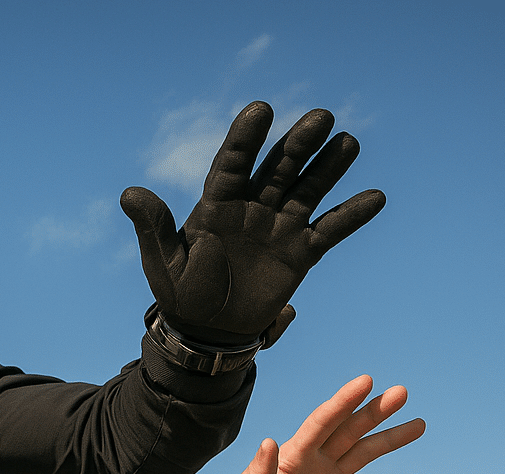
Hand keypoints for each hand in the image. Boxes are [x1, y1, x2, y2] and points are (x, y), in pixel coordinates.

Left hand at [121, 101, 385, 345]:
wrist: (209, 332)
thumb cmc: (182, 295)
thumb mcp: (163, 262)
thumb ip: (154, 226)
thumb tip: (129, 193)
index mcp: (217, 205)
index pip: (233, 164)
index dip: (245, 139)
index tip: (261, 110)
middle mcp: (252, 208)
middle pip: (278, 169)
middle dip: (297, 144)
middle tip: (320, 118)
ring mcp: (279, 227)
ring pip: (308, 190)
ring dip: (328, 167)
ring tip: (347, 143)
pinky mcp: (301, 252)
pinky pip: (330, 229)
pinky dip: (351, 215)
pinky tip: (375, 197)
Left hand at [193, 375, 424, 473]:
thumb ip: (258, 471)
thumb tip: (269, 442)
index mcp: (292, 454)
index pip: (322, 422)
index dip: (343, 402)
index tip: (366, 381)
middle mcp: (314, 460)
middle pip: (350, 431)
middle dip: (375, 412)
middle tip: (402, 392)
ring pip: (365, 455)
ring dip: (391, 440)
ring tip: (419, 424)